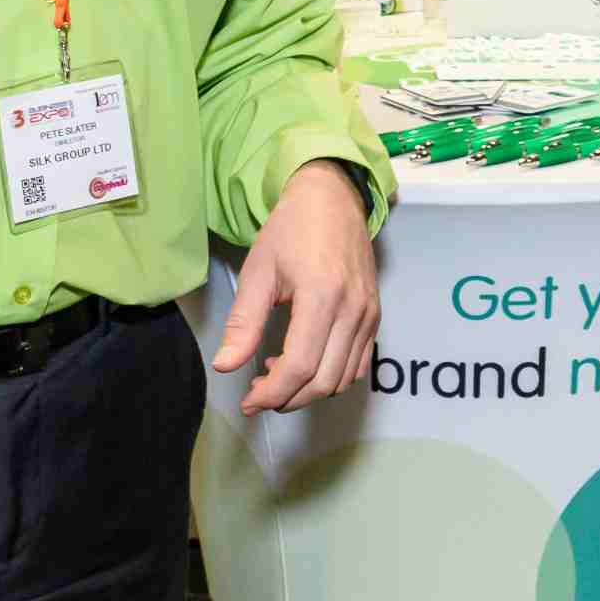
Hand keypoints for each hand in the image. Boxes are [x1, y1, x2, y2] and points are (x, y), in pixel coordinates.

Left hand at [213, 161, 381, 414]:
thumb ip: (243, 323)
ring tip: (276, 375)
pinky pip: (357, 364)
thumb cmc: (292, 229)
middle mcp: (353, 310)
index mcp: (322, 296)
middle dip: (288, 398)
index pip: (300, 366)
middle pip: (324, 381)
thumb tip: (225, 365)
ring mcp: (368, 314)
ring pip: (343, 379)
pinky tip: (304, 363)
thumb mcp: (258, 272)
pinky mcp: (374, 316)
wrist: (332, 199)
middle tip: (258, 393)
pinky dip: (331, 377)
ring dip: (309, 391)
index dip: (272, 392)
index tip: (248, 401)